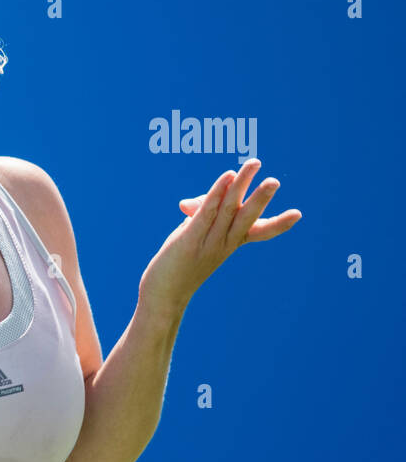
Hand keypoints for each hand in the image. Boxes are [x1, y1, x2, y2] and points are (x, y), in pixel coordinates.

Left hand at [140, 158, 300, 314]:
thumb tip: (187, 204)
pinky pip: (207, 212)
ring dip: (241, 185)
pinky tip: (226, 177)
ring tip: (253, 164)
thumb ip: (195, 219)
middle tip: (275, 181)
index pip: (258, 234)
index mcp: (230, 245)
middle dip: (261, 197)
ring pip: (229, 208)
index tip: (298, 214)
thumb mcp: (191, 239)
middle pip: (247, 217)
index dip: (278, 225)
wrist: (162, 296)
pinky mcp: (189, 240)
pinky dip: (217, 193)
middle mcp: (223, 244)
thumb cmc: (178, 266)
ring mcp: (208, 242)